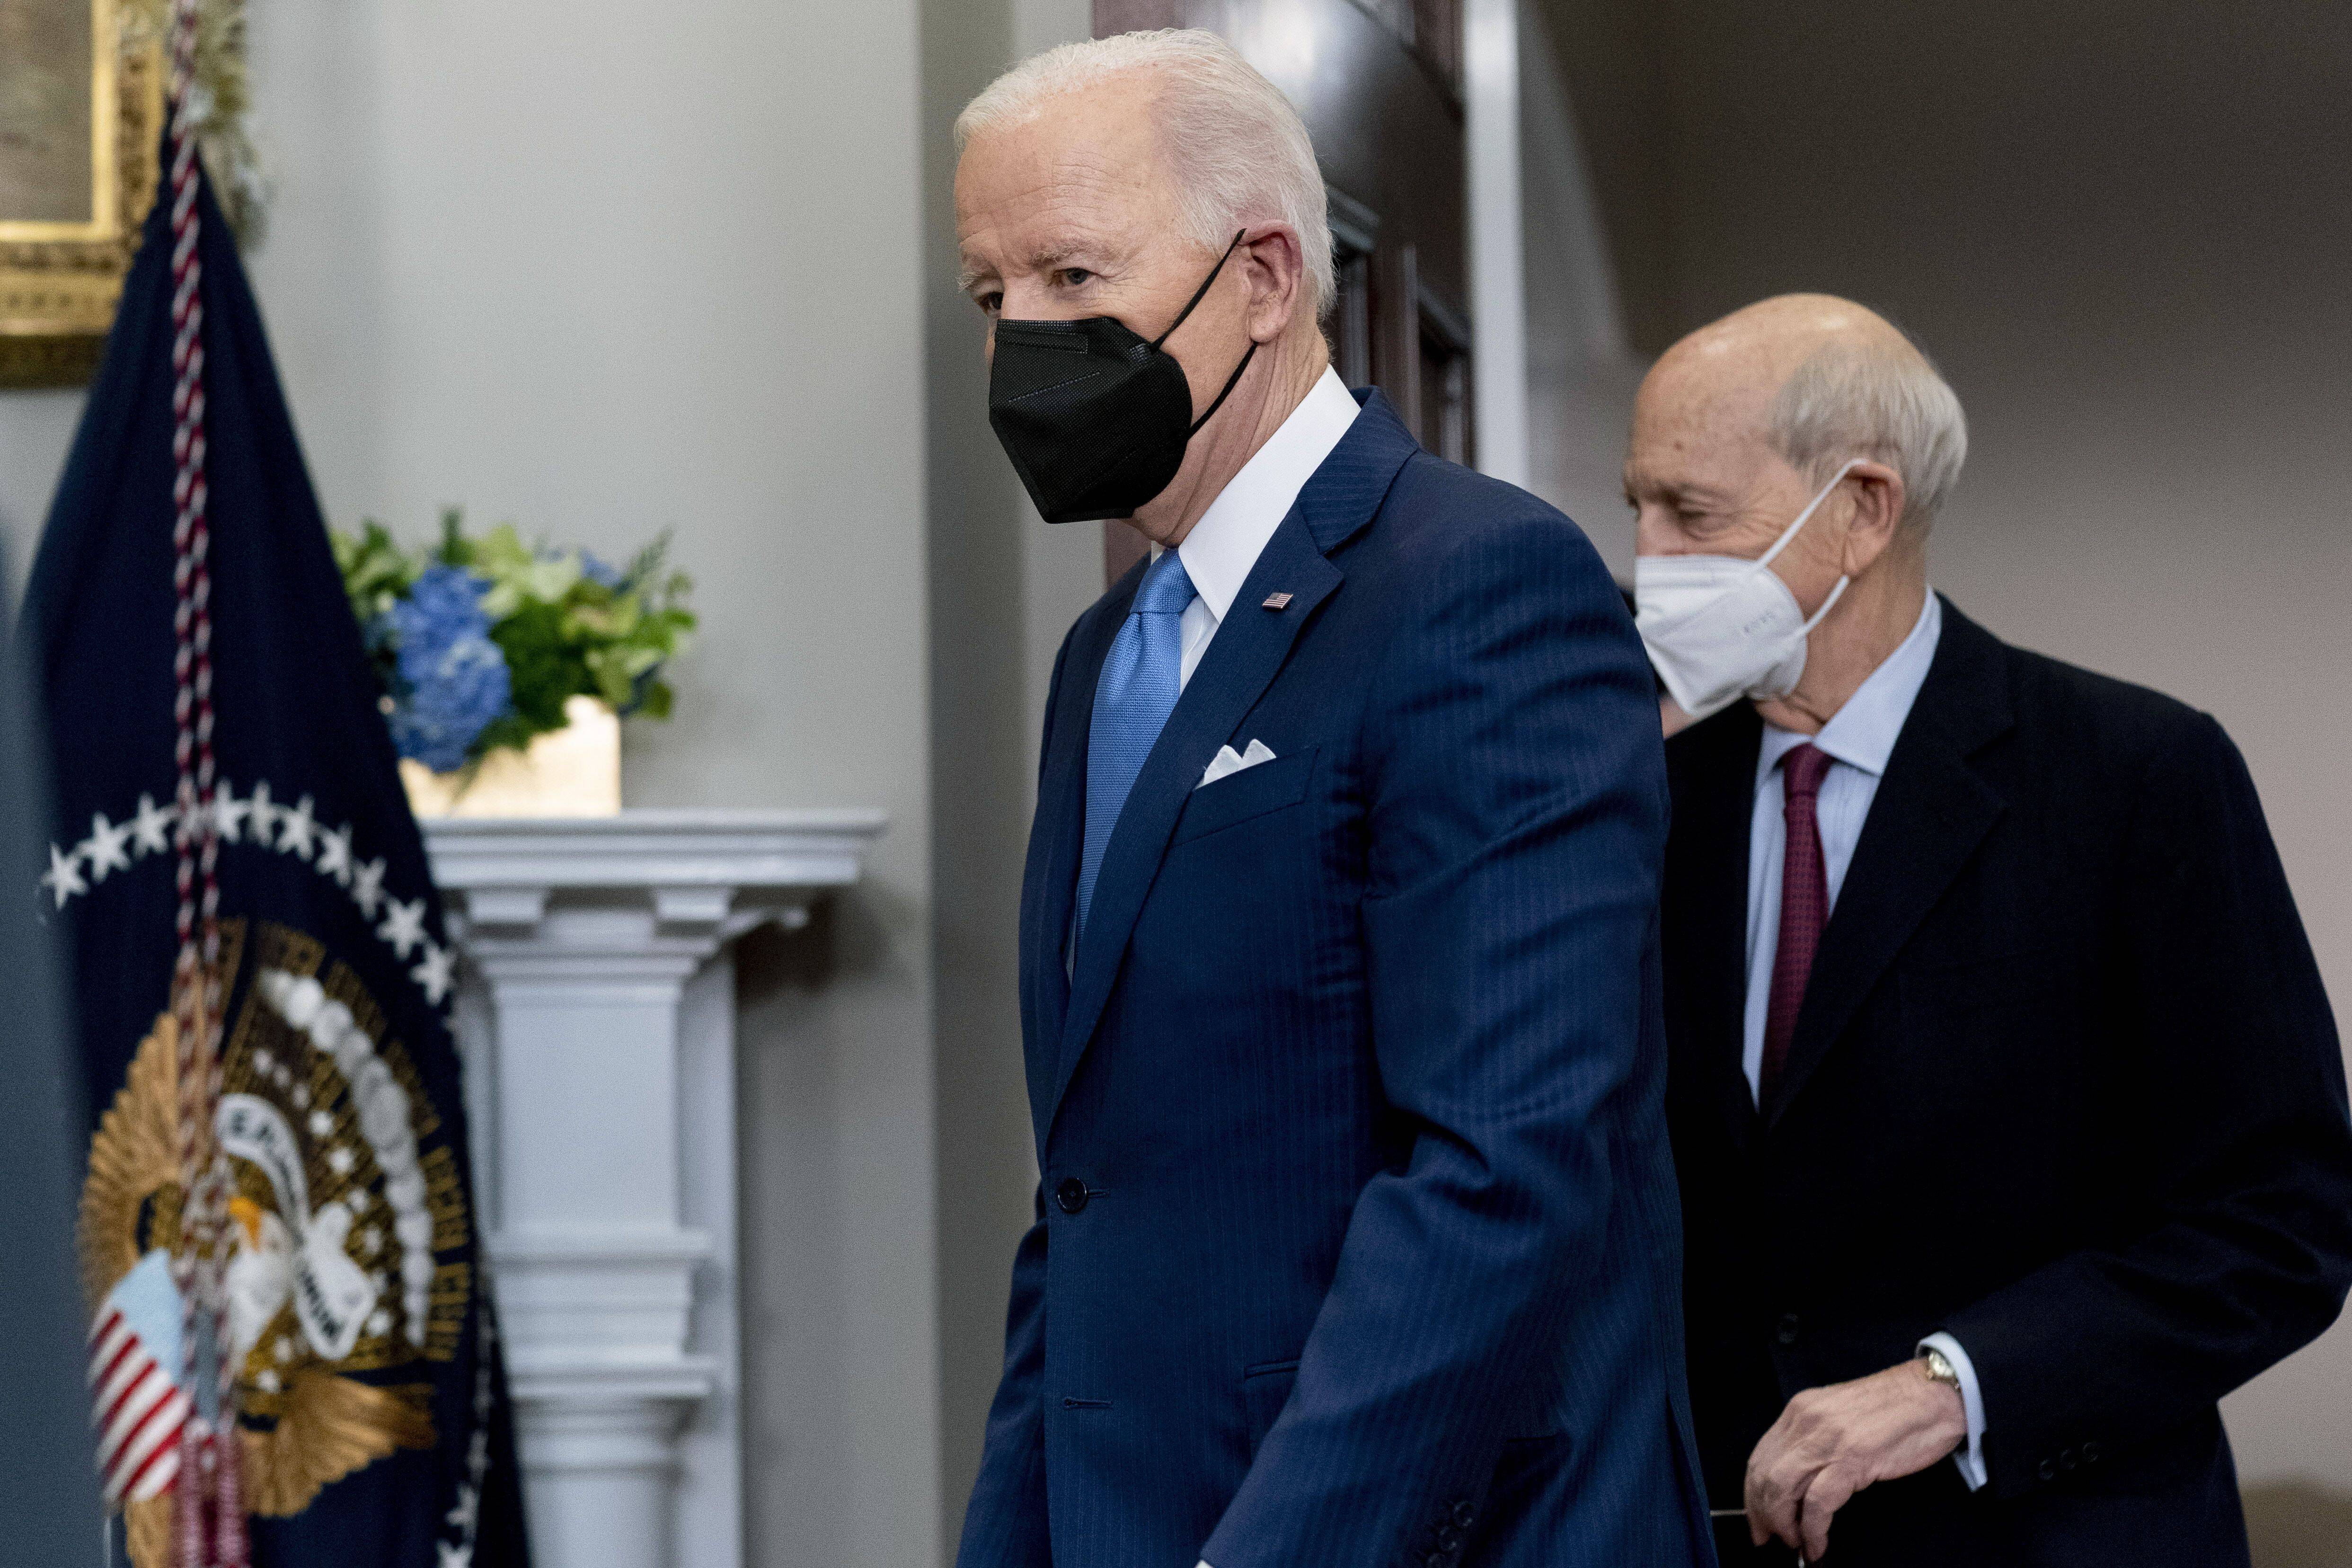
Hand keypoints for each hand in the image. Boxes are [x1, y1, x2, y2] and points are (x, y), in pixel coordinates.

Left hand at [1744, 1359, 1965, 1559]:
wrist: (1934, 1394)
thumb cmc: (1894, 1409)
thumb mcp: (1840, 1418)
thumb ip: (1815, 1441)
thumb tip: (1798, 1481)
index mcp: (1801, 1410)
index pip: (1759, 1457)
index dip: (1752, 1493)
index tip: (1756, 1517)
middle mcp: (1806, 1421)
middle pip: (1763, 1475)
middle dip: (1761, 1514)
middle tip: (1768, 1538)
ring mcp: (1828, 1439)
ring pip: (1782, 1489)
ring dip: (1783, 1525)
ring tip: (1795, 1543)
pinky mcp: (1853, 1458)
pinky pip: (1818, 1503)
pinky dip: (1813, 1531)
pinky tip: (1817, 1544)